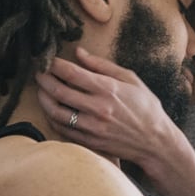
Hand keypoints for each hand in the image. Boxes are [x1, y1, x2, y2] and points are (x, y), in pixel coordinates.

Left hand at [33, 47, 183, 179]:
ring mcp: (92, 127)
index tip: (47, 59)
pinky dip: (52, 118)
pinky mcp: (89, 141)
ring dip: (43, 99)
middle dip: (43, 79)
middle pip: (59, 91)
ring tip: (41, 90)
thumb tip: (79, 53)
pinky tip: (51, 109)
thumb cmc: (146, 108)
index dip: (54, 64)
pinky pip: (62, 129)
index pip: (72, 73)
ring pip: (56, 112)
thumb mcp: (131, 79)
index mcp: (108, 89)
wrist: (156, 142)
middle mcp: (97, 108)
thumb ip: (102, 65)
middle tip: (38, 73)